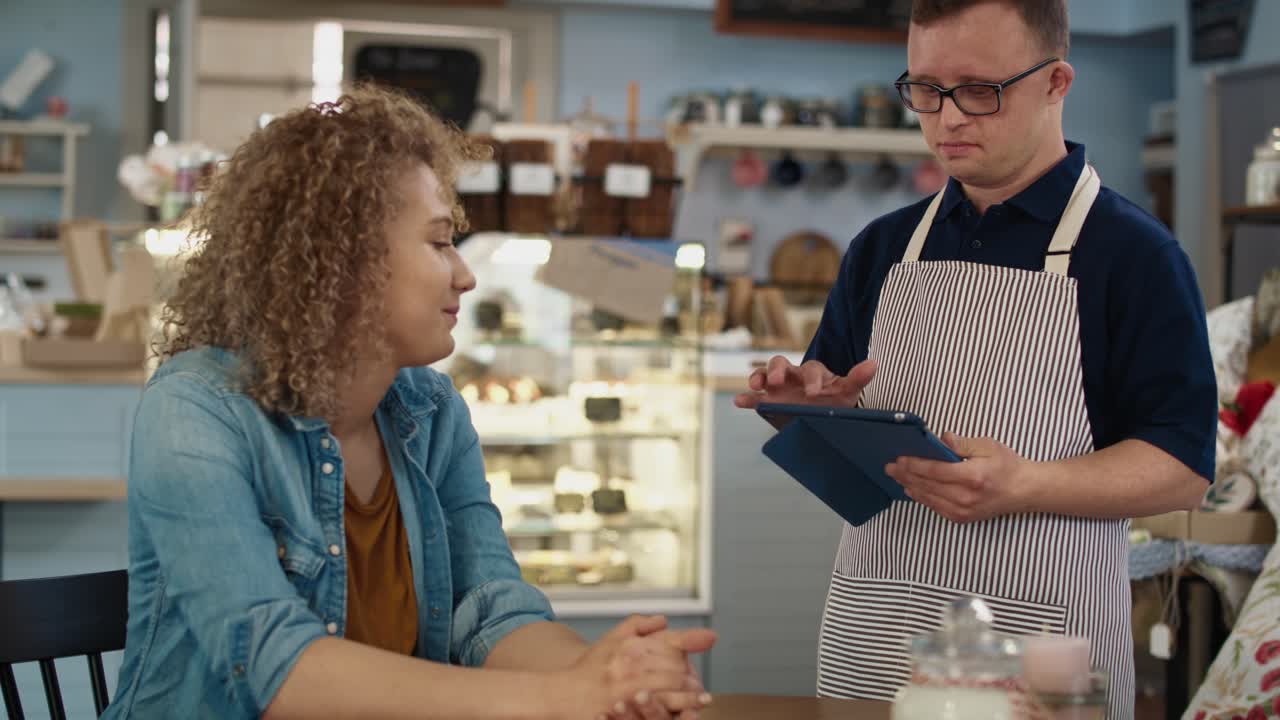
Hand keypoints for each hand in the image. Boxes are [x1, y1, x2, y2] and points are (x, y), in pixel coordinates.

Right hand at [548, 615, 712, 719]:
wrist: (563, 694)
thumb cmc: (591, 667)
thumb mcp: (612, 638)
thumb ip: (638, 624)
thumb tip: (664, 620)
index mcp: (629, 648)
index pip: (671, 650)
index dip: (688, 658)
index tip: (698, 666)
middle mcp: (628, 668)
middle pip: (674, 673)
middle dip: (692, 683)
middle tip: (701, 692)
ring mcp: (625, 694)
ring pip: (668, 696)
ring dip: (688, 700)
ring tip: (699, 702)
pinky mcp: (620, 714)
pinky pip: (652, 715)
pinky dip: (670, 714)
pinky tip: (681, 715)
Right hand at [733, 356, 877, 410]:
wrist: (822, 418)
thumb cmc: (835, 402)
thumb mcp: (846, 392)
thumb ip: (857, 378)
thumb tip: (874, 363)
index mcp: (813, 372)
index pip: (810, 369)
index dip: (811, 380)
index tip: (813, 394)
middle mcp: (793, 375)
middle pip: (780, 363)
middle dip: (777, 370)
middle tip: (777, 381)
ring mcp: (778, 387)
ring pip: (764, 374)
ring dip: (758, 376)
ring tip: (754, 385)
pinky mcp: (768, 400)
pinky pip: (755, 396)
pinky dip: (746, 397)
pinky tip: (740, 401)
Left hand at [885, 433, 1033, 523]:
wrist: (1025, 490)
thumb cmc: (1008, 465)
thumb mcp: (988, 446)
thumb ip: (962, 444)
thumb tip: (941, 439)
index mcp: (972, 477)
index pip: (934, 471)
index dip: (913, 465)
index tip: (899, 458)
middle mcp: (965, 497)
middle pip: (927, 485)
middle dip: (905, 475)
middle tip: (889, 467)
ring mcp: (963, 511)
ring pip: (928, 499)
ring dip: (909, 487)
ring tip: (896, 477)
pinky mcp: (963, 518)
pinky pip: (936, 508)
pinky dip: (922, 498)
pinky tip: (912, 490)